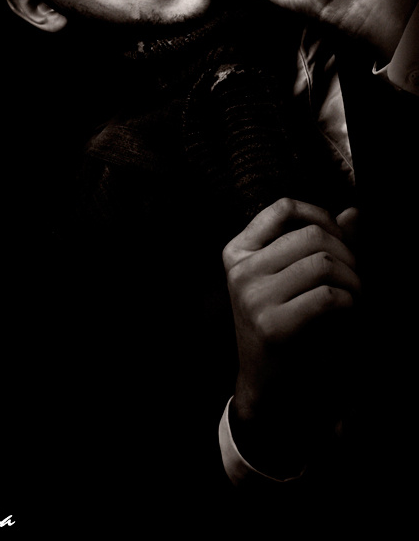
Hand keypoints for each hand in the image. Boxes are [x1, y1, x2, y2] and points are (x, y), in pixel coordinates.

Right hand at [222, 197, 359, 474]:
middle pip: (312, 235)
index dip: (320, 215)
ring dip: (354, 280)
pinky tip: (350, 314)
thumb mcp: (292, 279)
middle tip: (357, 278)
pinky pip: (328, 297)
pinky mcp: (273, 325)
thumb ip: (321, 244)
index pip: (283, 208)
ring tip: (357, 297)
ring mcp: (252, 297)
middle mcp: (240, 270)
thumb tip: (355, 213)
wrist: (268, 388)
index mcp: (238, 252)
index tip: (339, 240)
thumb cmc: (284, 326)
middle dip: (347, 253)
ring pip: (324, 263)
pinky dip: (351, 303)